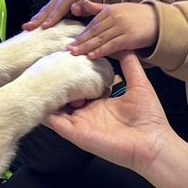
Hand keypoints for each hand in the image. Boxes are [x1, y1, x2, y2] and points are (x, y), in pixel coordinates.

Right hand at [24, 0, 105, 31]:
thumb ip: (83, 5)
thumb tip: (73, 8)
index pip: (59, 8)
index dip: (52, 17)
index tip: (45, 26)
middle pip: (47, 9)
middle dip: (37, 19)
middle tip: (28, 27)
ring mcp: (54, 1)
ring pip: (43, 11)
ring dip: (34, 19)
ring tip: (26, 27)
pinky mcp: (52, 5)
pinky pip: (44, 13)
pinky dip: (37, 19)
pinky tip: (31, 26)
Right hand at [45, 54, 172, 172]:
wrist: (152, 144)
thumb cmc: (149, 117)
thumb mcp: (139, 82)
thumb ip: (129, 63)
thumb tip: (121, 43)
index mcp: (100, 100)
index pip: (81, 83)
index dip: (72, 70)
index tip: (64, 54)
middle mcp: (87, 111)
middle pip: (65, 93)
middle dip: (55, 79)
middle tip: (45, 60)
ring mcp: (79, 122)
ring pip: (55, 105)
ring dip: (47, 92)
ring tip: (35, 74)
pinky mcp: (74, 132)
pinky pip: (53, 121)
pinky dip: (43, 109)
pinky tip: (36, 95)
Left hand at [67, 0, 157, 59]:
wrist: (158, 20)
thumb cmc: (137, 15)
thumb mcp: (118, 8)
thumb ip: (99, 8)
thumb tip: (83, 3)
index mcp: (110, 10)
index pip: (92, 24)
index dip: (82, 34)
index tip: (72, 43)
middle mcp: (114, 17)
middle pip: (94, 32)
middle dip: (80, 41)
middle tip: (68, 49)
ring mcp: (122, 27)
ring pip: (101, 39)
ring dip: (87, 47)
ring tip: (75, 54)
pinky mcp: (129, 37)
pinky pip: (112, 45)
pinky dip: (101, 51)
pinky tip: (92, 56)